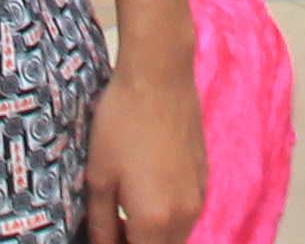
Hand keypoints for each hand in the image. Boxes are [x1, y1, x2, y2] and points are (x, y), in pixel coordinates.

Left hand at [81, 57, 206, 240]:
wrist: (159, 76)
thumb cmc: (122, 123)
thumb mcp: (99, 177)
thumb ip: (101, 224)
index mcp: (155, 222)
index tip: (104, 237)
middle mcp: (185, 217)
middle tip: (111, 228)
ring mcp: (199, 197)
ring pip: (176, 237)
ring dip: (153, 235)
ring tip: (124, 214)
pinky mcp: (205, 179)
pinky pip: (186, 214)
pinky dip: (167, 217)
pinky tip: (146, 192)